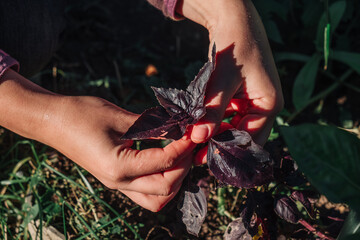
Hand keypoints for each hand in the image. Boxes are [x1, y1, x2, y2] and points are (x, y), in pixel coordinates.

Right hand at [50, 96, 196, 211]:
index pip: (164, 163)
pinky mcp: (117, 180)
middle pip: (165, 189)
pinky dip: (162, 180)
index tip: (194, 131)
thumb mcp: (119, 117)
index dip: (183, 146)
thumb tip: (179, 127)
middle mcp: (119, 182)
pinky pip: (146, 192)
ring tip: (180, 155)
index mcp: (118, 167)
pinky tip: (166, 159)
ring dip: (174, 180)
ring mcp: (117, 184)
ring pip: (157, 199)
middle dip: (184, 166)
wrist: (52, 121)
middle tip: (190, 143)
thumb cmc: (81, 115)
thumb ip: (152, 126)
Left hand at [177, 0, 283, 145]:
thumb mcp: (222, 79)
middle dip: (220, 144)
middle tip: (195, 154)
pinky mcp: (240, 96)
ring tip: (193, 140)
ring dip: (215, 133)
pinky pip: (228, 115)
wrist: (233, 19)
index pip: (250, 139)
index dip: (227, 150)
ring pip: (233, 127)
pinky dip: (214, 121)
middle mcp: (264, 106)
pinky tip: (198, 125)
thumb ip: (212, 110)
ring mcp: (252, 102)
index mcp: (270, 104)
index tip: (202, 158)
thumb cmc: (234, 45)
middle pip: (243, 136)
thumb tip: (198, 138)